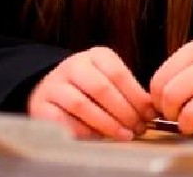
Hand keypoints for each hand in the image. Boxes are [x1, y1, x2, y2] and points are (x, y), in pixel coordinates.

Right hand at [27, 46, 154, 139]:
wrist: (51, 88)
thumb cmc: (90, 87)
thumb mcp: (109, 79)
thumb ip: (128, 92)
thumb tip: (151, 112)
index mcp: (96, 55)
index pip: (119, 74)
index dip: (137, 97)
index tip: (150, 115)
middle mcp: (73, 65)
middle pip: (102, 89)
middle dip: (124, 112)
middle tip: (139, 128)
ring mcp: (54, 85)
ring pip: (82, 105)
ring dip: (107, 124)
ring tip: (125, 135)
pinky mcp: (40, 105)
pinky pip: (63, 121)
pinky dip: (84, 131)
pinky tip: (99, 138)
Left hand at [149, 39, 192, 141]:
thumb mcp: (189, 65)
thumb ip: (169, 79)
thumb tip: (151, 109)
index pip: (159, 82)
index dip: (156, 100)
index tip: (165, 103)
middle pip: (173, 95)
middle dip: (169, 112)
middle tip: (176, 115)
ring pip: (192, 113)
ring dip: (186, 126)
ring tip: (190, 123)